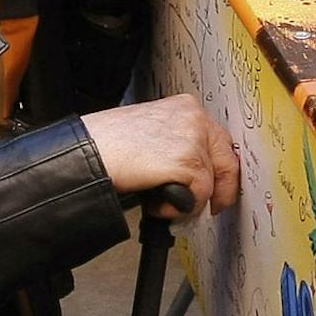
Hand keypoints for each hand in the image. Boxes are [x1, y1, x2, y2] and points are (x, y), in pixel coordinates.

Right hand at [82, 94, 239, 215]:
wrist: (88, 152)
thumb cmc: (109, 145)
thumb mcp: (153, 133)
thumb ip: (177, 144)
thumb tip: (194, 174)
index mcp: (185, 107)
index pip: (220, 141)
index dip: (222, 170)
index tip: (220, 189)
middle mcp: (193, 117)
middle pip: (227, 161)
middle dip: (220, 191)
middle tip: (210, 208)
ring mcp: (192, 138)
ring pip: (210, 183)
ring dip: (188, 201)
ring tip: (160, 200)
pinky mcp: (187, 161)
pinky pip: (198, 197)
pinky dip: (178, 209)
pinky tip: (156, 202)